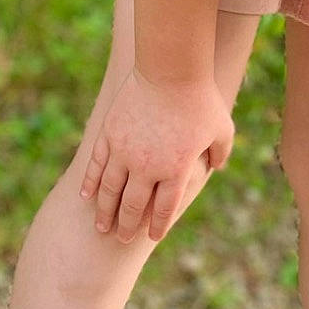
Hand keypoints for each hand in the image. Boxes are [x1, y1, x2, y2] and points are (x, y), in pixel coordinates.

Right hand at [79, 70, 233, 245]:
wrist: (171, 69)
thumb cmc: (200, 99)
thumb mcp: (221, 128)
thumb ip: (220, 151)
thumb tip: (216, 166)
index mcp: (176, 169)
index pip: (165, 207)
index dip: (158, 225)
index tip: (153, 236)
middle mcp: (148, 166)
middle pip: (133, 205)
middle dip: (128, 226)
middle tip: (122, 238)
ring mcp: (124, 151)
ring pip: (110, 190)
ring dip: (105, 212)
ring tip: (101, 227)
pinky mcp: (109, 135)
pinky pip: (97, 166)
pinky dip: (91, 184)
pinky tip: (86, 196)